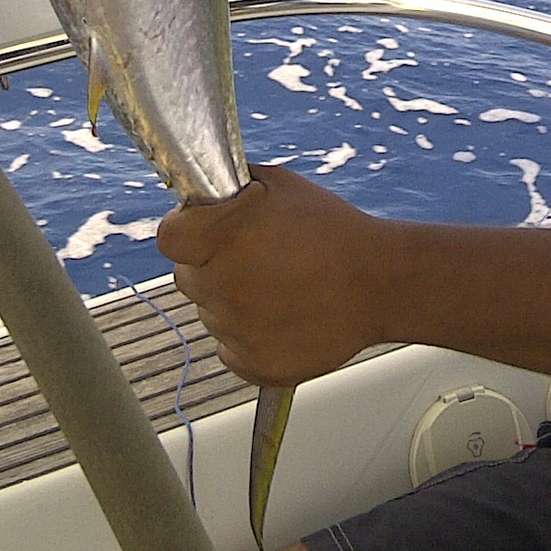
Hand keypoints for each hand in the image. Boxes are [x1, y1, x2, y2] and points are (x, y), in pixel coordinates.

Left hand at [158, 164, 392, 385]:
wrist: (382, 282)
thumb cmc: (333, 230)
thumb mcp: (279, 186)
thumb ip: (231, 187)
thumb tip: (198, 191)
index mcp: (226, 237)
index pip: (168, 239)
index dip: (185, 232)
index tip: (204, 231)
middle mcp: (225, 286)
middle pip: (187, 278)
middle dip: (211, 266)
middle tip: (254, 258)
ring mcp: (239, 331)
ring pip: (211, 314)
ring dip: (233, 302)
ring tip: (280, 286)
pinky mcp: (256, 364)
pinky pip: (230, 349)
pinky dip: (248, 337)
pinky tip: (283, 316)